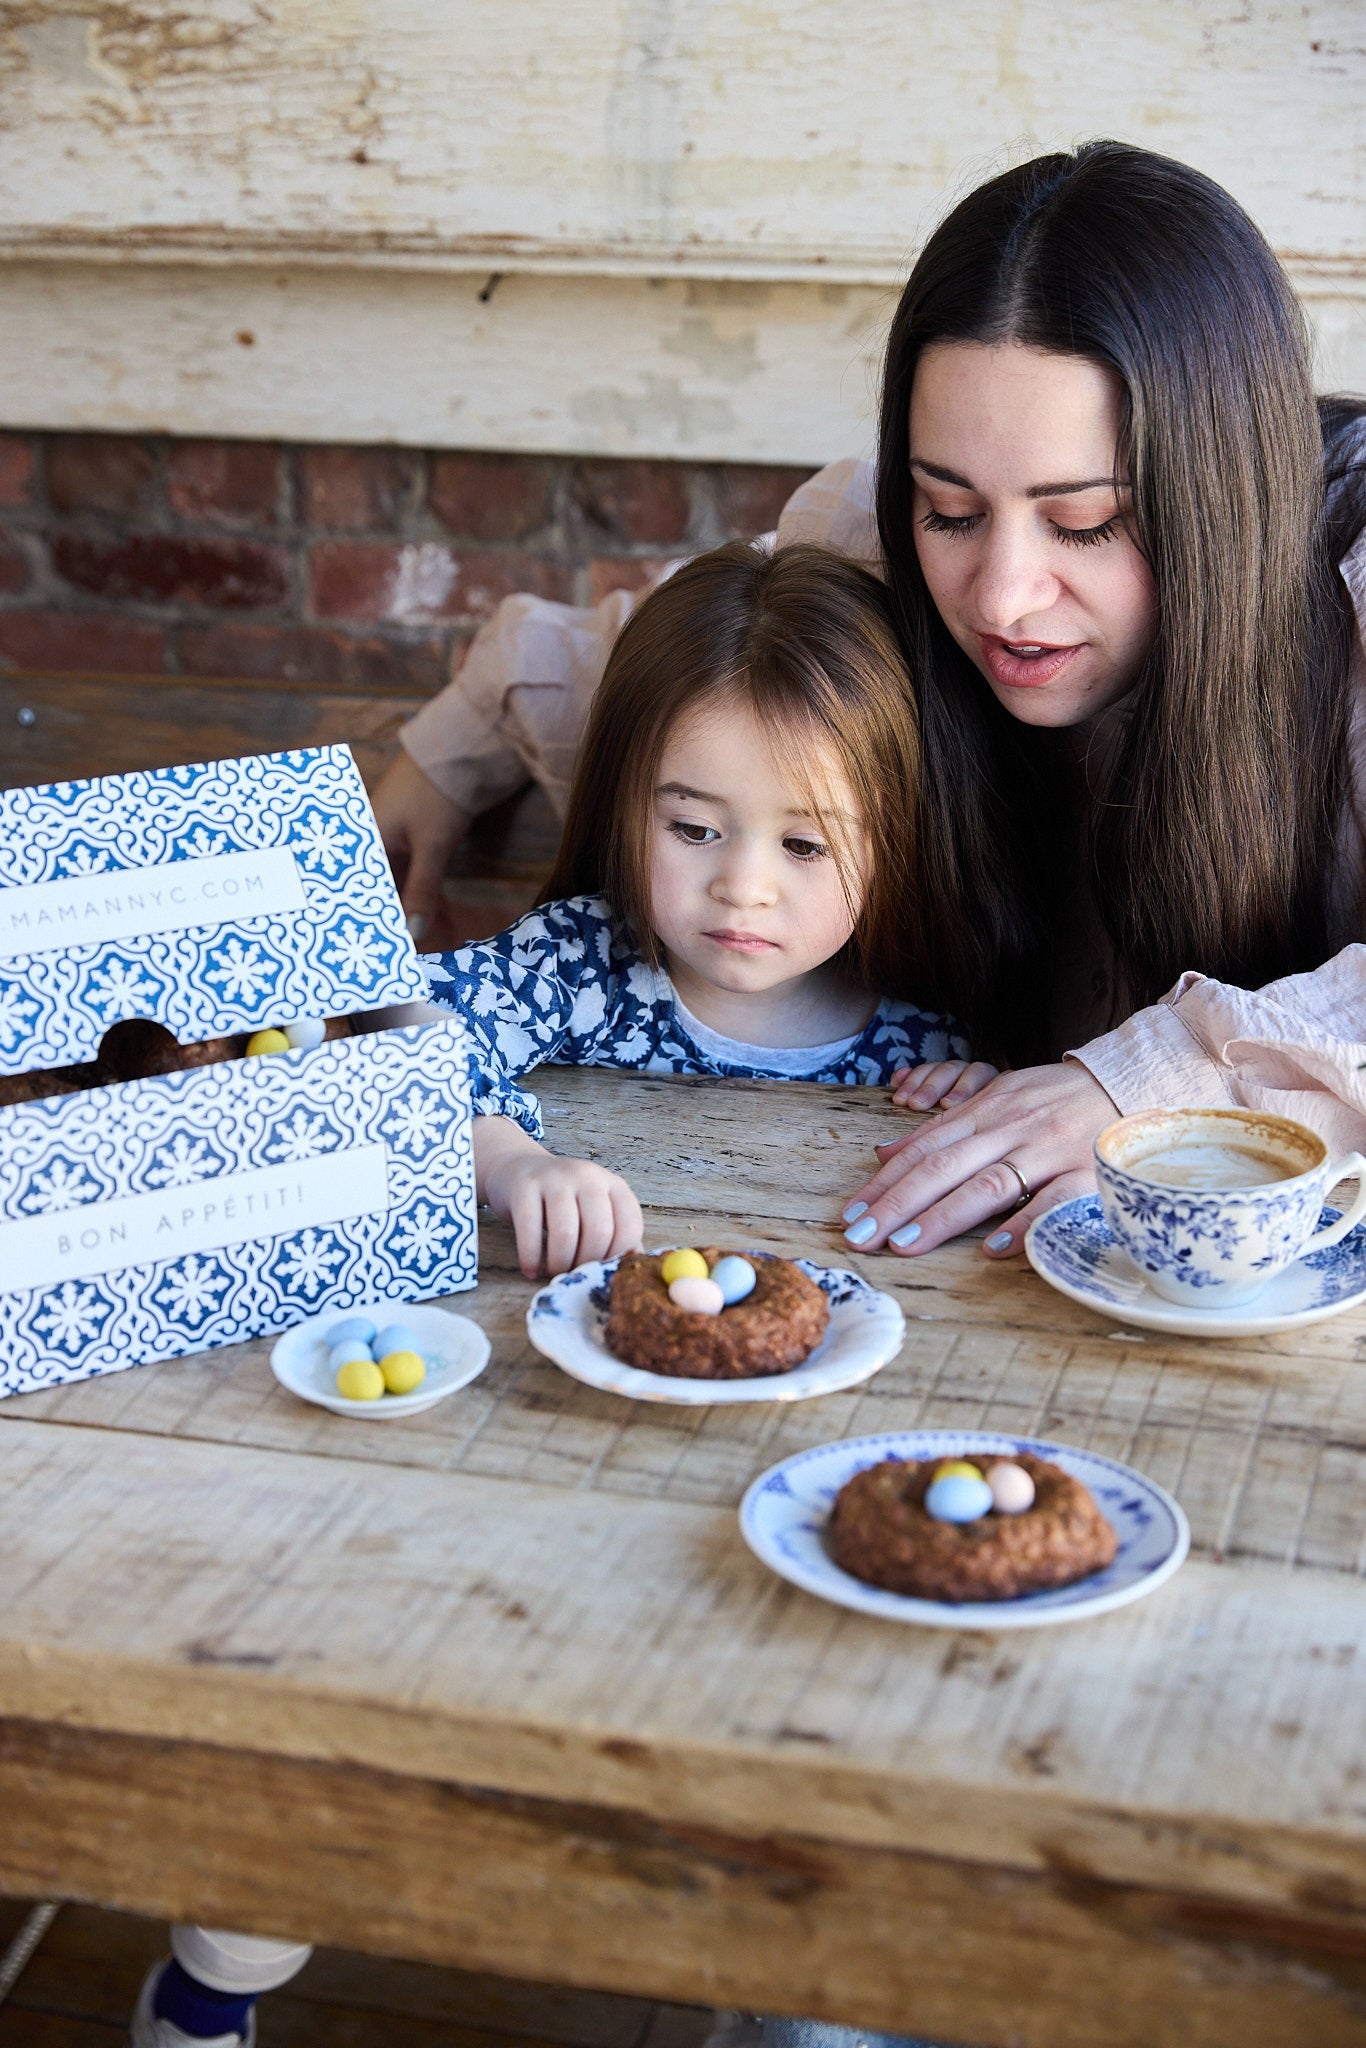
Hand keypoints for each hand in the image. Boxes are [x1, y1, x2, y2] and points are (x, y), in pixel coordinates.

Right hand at [369, 749, 469, 939]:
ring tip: (435, 941)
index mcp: (363, 840)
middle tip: (413, 956)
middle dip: (398, 923)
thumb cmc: (437, 792)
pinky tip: (441, 918)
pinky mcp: (413, 840)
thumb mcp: (432, 845)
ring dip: (416, 911)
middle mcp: (371, 842)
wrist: (462, 750)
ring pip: (399, 886)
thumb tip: (414, 933)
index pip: (361, 892)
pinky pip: (413, 875)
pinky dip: (426, 895)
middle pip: (379, 891)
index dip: (374, 923)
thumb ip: (423, 889)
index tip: (386, 952)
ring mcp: (392, 840)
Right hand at [474, 1116, 642, 1278]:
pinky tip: (531, 1269)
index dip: (617, 1256)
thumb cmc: (564, 1200)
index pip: (630, 1225)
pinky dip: (531, 1258)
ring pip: (565, 1232)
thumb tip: (633, 1265)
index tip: (601, 1271)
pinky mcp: (525, 1186)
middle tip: (574, 1274)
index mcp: (613, 1185)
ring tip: (554, 1271)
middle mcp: (588, 1176)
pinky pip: (529, 1230)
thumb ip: (615, 1234)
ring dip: (560, 1263)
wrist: (519, 1169)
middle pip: (599, 1231)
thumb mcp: (594, 1210)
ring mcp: (555, 1178)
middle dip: (586, 1263)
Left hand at [840, 1061, 1117, 1259]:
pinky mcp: (1086, 1172)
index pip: (923, 1149)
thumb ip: (941, 1130)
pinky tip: (993, 1249)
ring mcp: (1048, 1151)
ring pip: (988, 1184)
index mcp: (983, 1111)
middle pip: (944, 1167)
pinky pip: (1053, 1202)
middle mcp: (1009, 1129)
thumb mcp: (993, 1099)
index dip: (885, 1182)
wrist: (1125, 1081)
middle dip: (897, 1204)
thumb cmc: (1051, 1098)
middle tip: (861, 1237)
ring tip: (904, 1245)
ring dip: (943, 1217)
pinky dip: (1023, 1224)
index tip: (852, 1213)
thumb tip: (884, 1155)